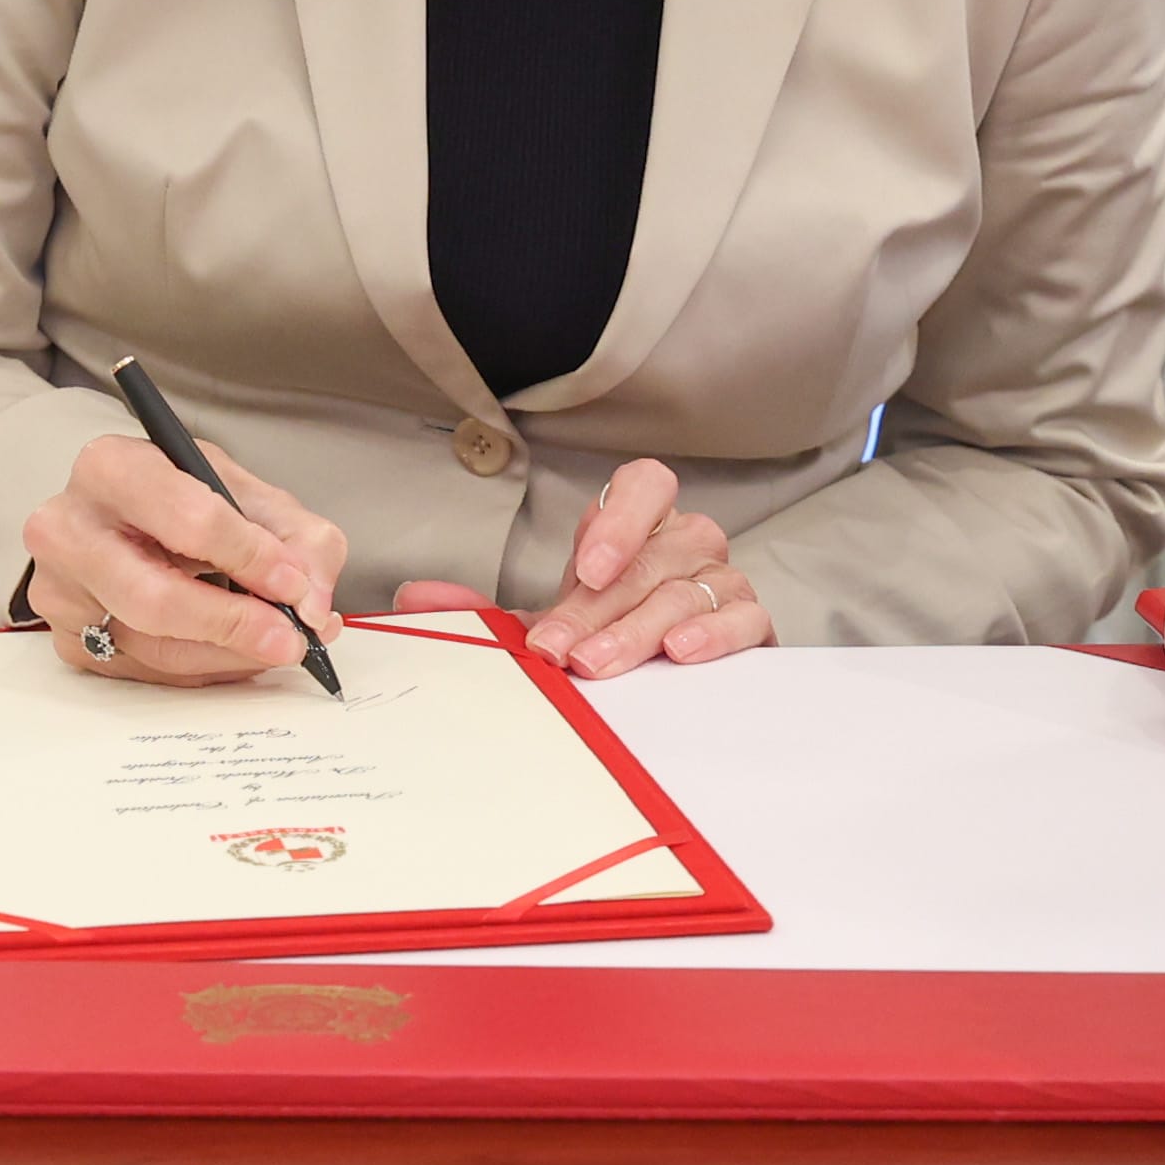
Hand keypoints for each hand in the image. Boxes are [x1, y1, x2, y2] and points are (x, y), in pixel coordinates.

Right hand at [22, 433, 347, 684]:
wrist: (118, 514)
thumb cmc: (178, 496)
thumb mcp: (245, 491)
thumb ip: (298, 537)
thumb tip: (312, 604)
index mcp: (111, 468)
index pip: (188, 520)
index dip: (251, 557)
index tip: (293, 584)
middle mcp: (68, 527)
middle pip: (156, 598)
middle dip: (235, 625)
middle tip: (288, 637)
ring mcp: (59, 589)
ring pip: (153, 647)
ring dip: (227, 656)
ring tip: (272, 644)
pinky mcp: (64, 638)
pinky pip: (144, 671)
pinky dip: (201, 668)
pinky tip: (231, 650)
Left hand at [395, 457, 770, 675]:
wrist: (665, 680)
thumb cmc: (606, 636)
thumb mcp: (546, 623)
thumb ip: (483, 609)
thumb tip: (413, 598)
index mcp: (639, 524)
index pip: (646, 483)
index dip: (621, 517)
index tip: (585, 566)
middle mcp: (686, 542)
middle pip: (653, 555)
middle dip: (599, 606)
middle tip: (560, 649)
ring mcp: (722, 579)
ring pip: (689, 590)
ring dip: (640, 628)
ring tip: (601, 662)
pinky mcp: (751, 623)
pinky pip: (745, 617)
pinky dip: (715, 633)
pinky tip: (681, 651)